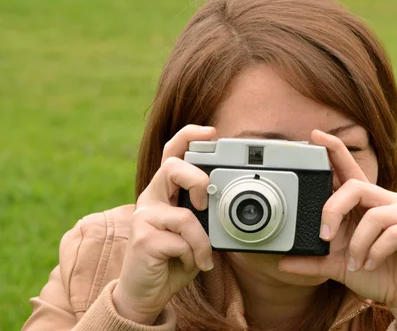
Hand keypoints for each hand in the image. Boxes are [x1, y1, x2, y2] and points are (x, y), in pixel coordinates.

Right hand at [112, 125, 215, 324]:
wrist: (147, 292)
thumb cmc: (174, 258)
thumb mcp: (195, 230)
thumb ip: (204, 213)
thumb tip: (227, 200)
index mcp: (164, 191)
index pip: (172, 153)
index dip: (189, 137)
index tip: (211, 132)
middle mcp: (151, 198)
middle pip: (172, 167)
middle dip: (198, 180)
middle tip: (207, 201)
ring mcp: (144, 217)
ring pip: (185, 214)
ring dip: (201, 241)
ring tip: (201, 255)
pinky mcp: (142, 238)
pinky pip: (182, 240)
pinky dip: (194, 255)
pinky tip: (189, 263)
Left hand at [278, 130, 396, 329]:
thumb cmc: (377, 274)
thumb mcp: (339, 267)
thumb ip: (313, 262)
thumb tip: (282, 261)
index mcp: (367, 203)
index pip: (349, 169)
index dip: (335, 149)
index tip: (315, 136)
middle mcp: (387, 201)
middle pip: (356, 187)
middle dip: (334, 210)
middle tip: (325, 237)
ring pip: (374, 216)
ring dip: (358, 245)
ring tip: (356, 263)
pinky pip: (394, 232)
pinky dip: (377, 252)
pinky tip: (372, 264)